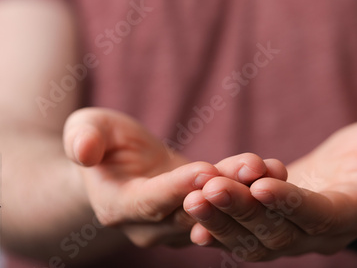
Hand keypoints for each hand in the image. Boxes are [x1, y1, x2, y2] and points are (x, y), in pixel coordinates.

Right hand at [63, 107, 285, 247]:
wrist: (121, 164)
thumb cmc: (102, 142)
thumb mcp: (87, 129)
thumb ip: (83, 138)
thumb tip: (82, 150)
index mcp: (119, 208)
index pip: (150, 202)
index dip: (177, 188)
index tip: (205, 171)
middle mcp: (149, 227)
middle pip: (191, 210)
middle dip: (223, 189)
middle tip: (254, 167)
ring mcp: (177, 226)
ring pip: (216, 211)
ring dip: (244, 190)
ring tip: (271, 167)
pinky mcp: (200, 216)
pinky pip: (226, 206)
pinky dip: (248, 189)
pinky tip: (274, 170)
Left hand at [183, 119, 356, 260]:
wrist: (352, 172)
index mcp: (349, 213)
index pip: (318, 214)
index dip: (291, 203)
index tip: (261, 184)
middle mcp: (317, 234)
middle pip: (276, 230)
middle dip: (242, 210)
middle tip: (209, 190)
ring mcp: (291, 236)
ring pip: (252, 239)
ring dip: (221, 221)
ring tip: (192, 199)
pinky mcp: (270, 229)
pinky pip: (241, 237)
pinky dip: (217, 230)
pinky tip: (191, 218)